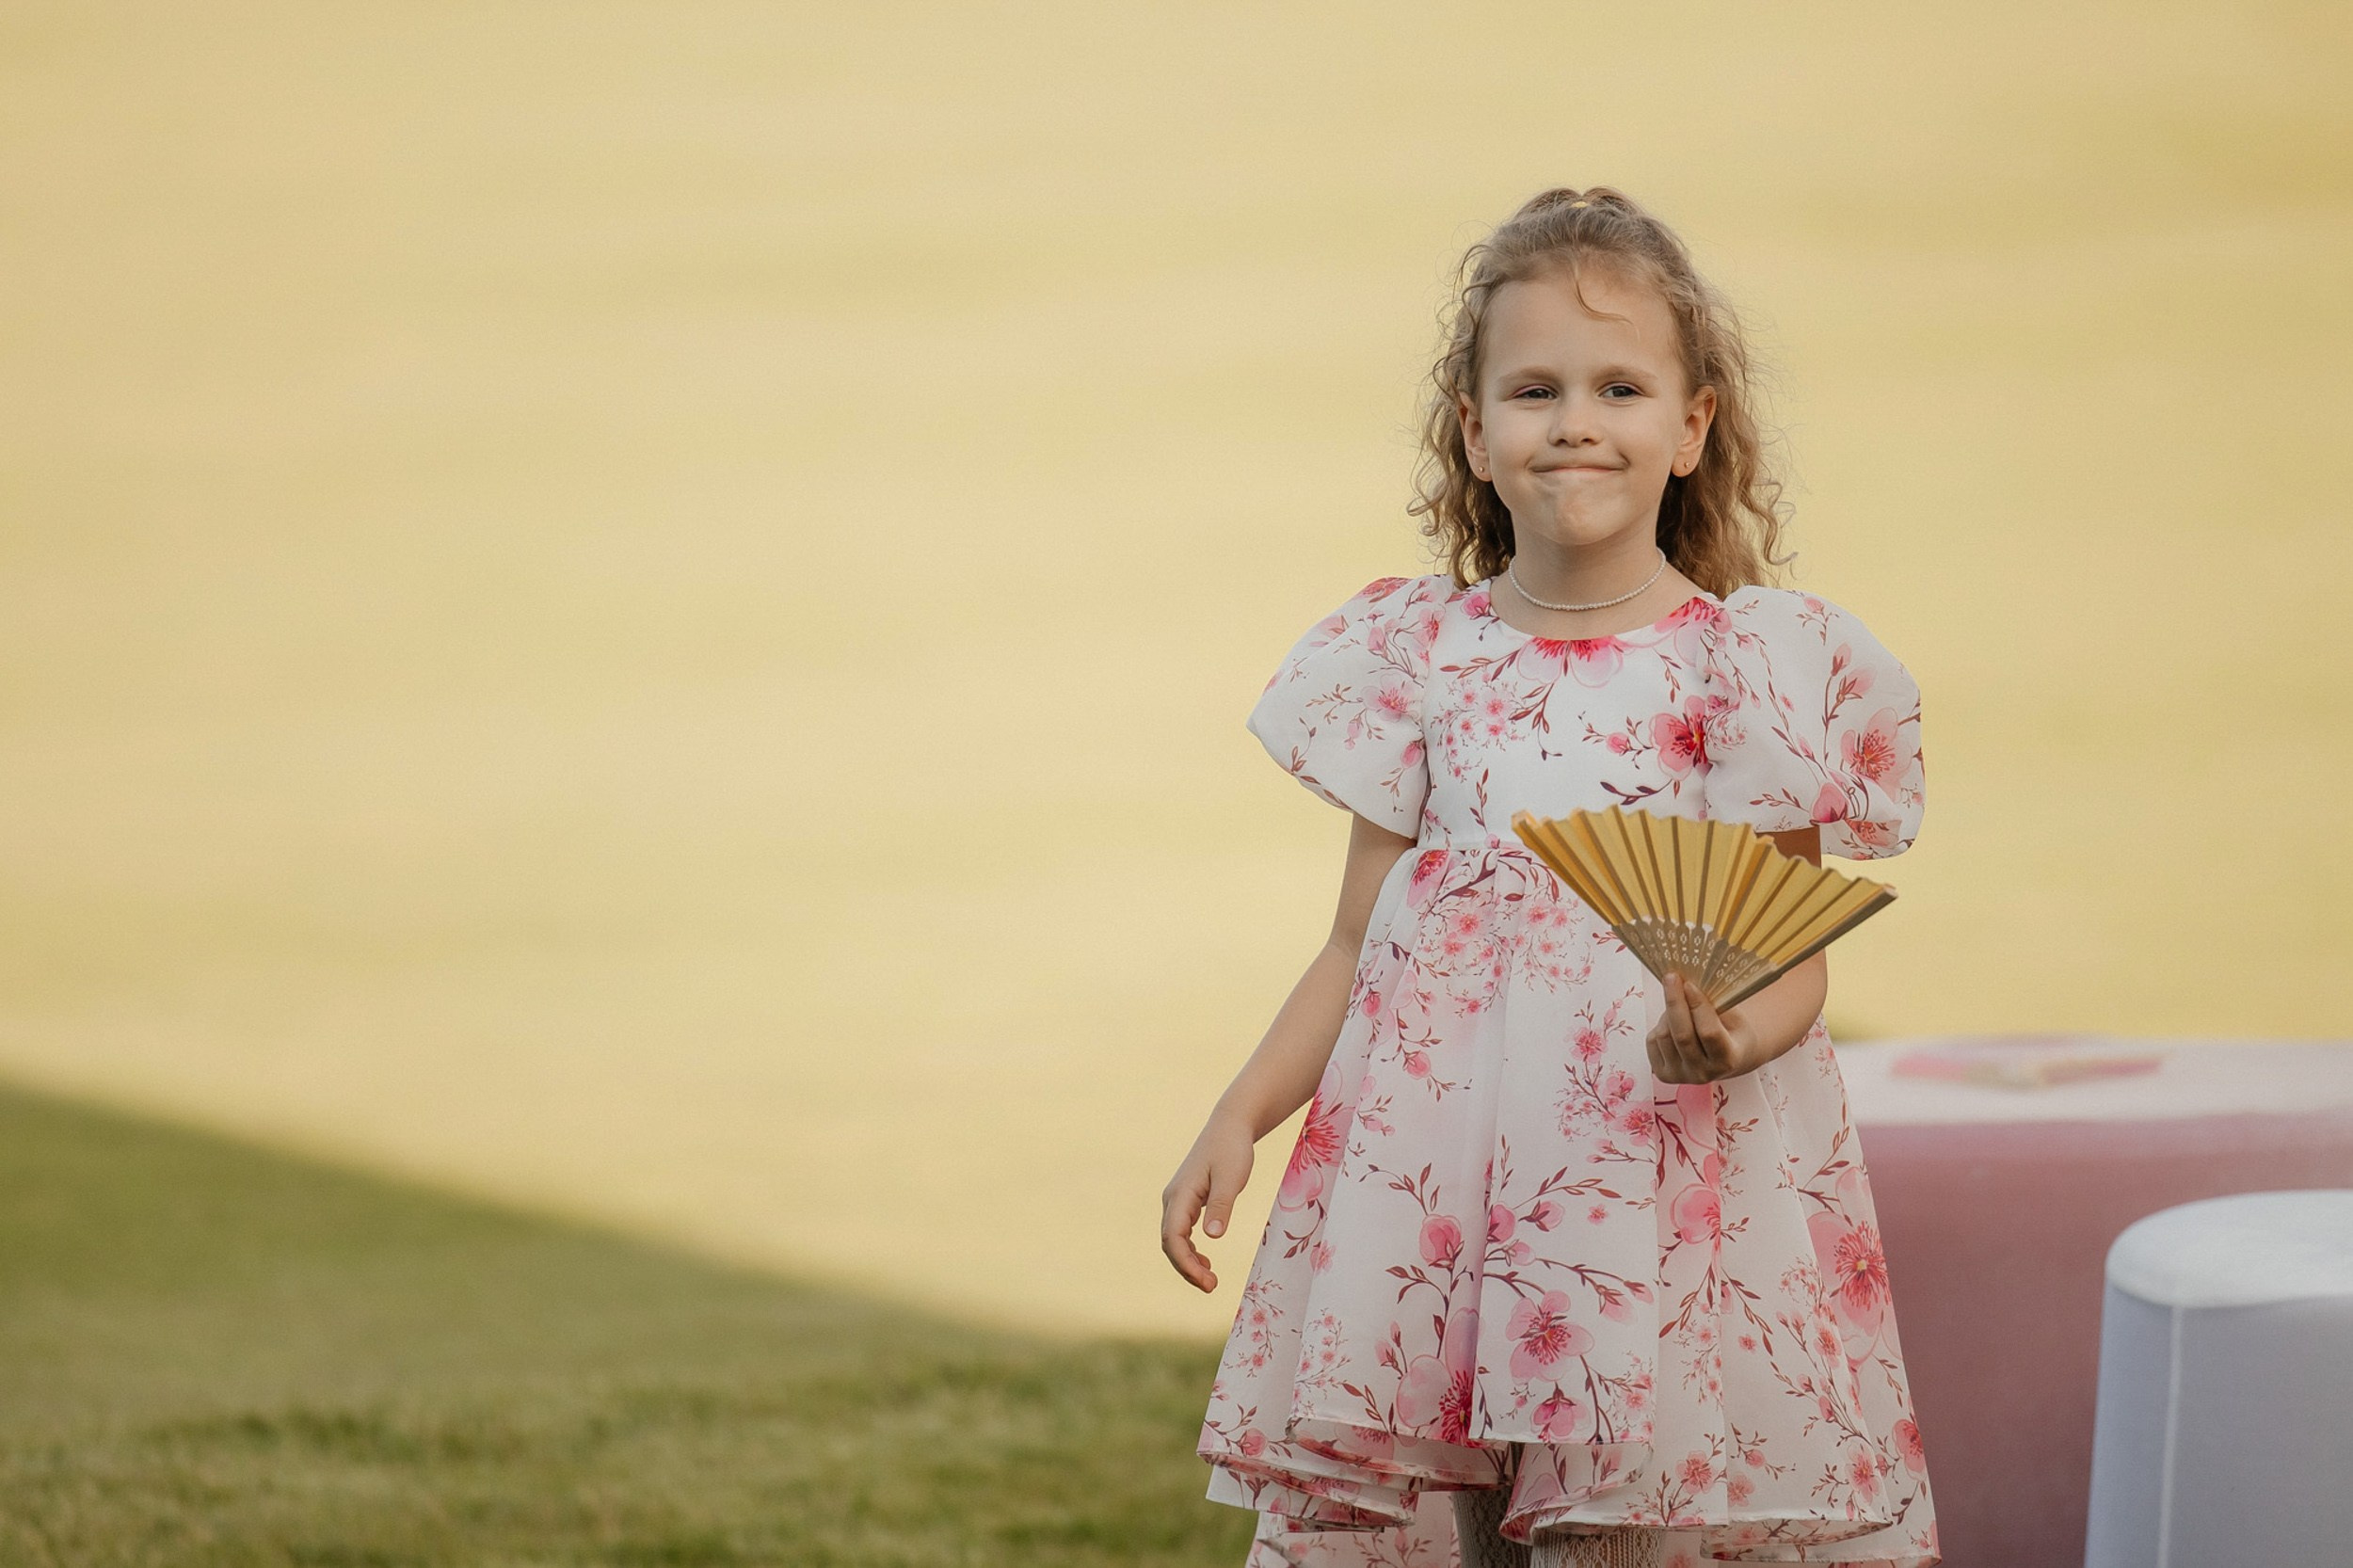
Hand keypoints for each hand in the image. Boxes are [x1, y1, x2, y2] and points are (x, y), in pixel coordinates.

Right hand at [1161, 1114, 1255, 1292]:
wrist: (1230, 1126)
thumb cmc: (1232, 1149)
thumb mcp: (1231, 1177)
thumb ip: (1222, 1206)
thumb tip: (1213, 1237)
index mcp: (1180, 1194)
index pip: (1173, 1237)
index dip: (1185, 1263)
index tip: (1206, 1281)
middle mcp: (1173, 1199)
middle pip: (1170, 1243)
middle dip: (1187, 1268)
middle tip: (1212, 1287)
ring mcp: (1178, 1200)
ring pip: (1174, 1240)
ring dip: (1188, 1262)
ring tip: (1210, 1280)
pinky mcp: (1187, 1201)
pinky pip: (1181, 1232)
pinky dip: (1191, 1251)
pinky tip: (1206, 1262)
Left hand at [1646, 971, 1763, 1084]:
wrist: (1723, 1057)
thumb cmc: (1729, 1030)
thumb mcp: (1731, 1016)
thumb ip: (1713, 1003)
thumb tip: (1684, 982)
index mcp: (1727, 1060)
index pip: (1709, 1032)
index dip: (1698, 1006)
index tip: (1689, 983)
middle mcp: (1704, 1074)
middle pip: (1682, 1036)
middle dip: (1675, 1002)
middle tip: (1671, 977)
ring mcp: (1681, 1077)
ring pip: (1664, 1035)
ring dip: (1668, 1014)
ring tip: (1680, 1006)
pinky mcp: (1663, 1075)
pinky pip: (1652, 1041)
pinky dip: (1660, 1026)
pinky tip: (1673, 1023)